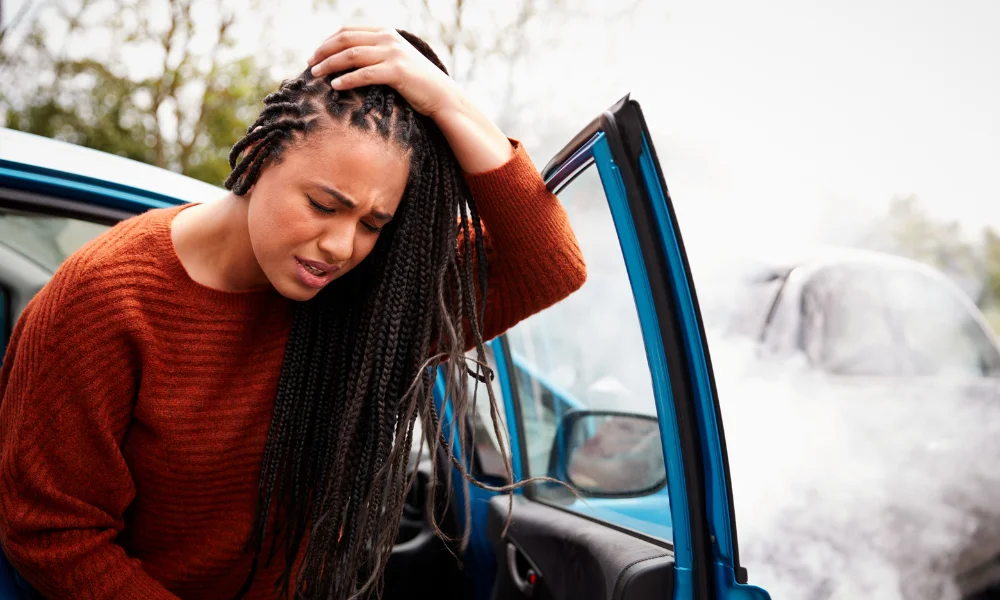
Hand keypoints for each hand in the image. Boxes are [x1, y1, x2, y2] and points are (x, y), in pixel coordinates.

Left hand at [307, 26, 461, 118]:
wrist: (442, 95)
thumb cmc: (416, 82)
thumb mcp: (395, 59)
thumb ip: (375, 53)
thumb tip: (345, 60)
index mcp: (385, 32)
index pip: (347, 31)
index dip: (327, 42)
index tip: (315, 55)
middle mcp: (388, 38)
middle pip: (345, 40)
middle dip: (323, 52)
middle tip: (310, 65)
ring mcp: (393, 53)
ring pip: (351, 55)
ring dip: (329, 64)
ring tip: (316, 75)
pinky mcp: (397, 71)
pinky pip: (364, 74)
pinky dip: (346, 79)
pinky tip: (335, 86)